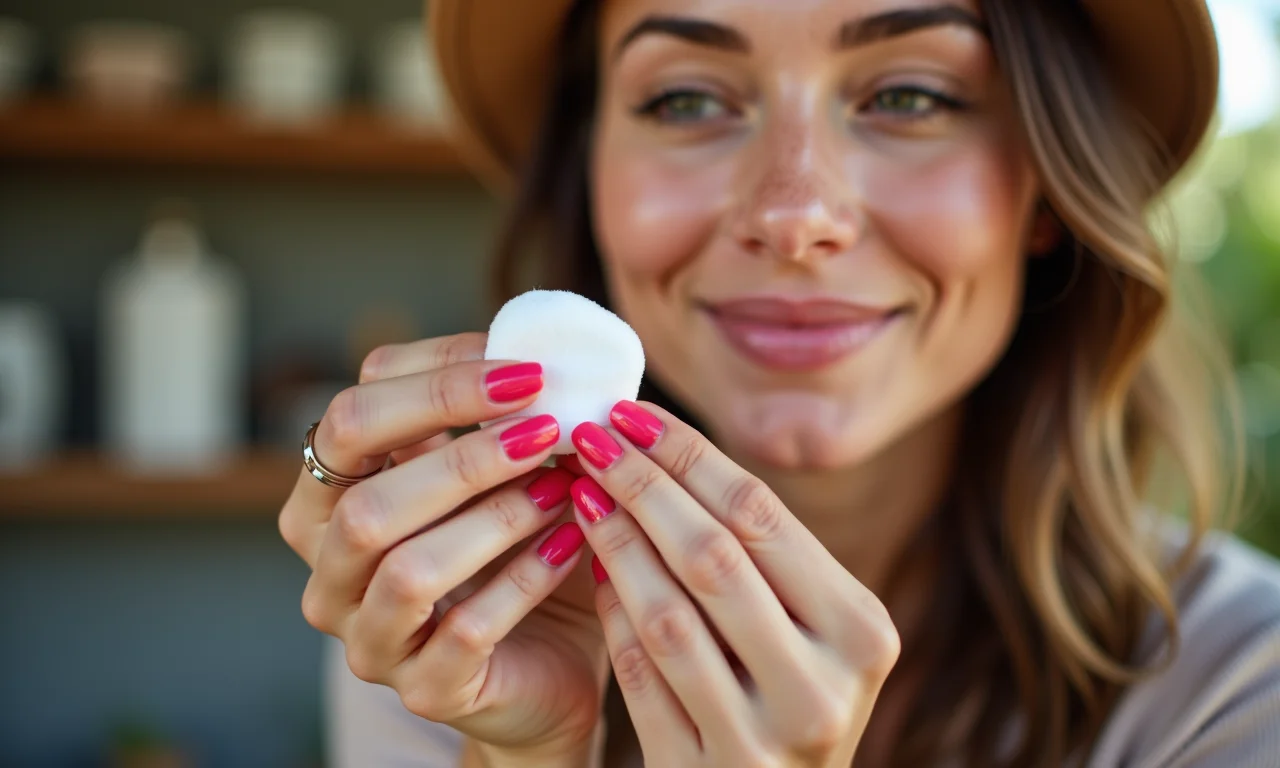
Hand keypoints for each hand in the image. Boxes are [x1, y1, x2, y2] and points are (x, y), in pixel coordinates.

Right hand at [277, 333, 607, 759]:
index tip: (529, 369)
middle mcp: (330, 569)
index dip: (437, 383)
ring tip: (564, 486)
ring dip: (496, 517)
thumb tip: (537, 347)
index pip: (351, 419)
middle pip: (364, 500)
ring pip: (408, 569)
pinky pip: (466, 631)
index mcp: (330, 498)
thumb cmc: (518, 548)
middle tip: (548, 426)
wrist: (548, 661)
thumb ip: (495, 414)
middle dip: (463, 454)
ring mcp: (369, 637)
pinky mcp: (422, 689)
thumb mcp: (499, 472)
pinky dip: (526, 579)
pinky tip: (574, 544)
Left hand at [567, 401, 901, 765]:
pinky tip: (588, 569)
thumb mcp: (813, 630)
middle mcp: (821, 688)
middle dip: (643, 486)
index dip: (688, 456)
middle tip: (591, 437)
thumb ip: (765, 556)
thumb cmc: (793, 693)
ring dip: (614, 543)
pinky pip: (639, 679)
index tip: (631, 413)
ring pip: (668, 616)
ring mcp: (762, 742)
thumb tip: (666, 449)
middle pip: (714, 556)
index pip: (762, 516)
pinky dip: (610, 616)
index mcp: (862, 632)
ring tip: (580, 492)